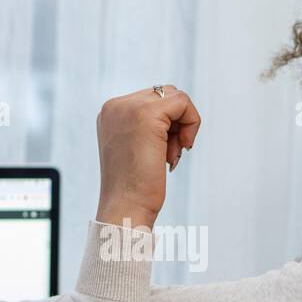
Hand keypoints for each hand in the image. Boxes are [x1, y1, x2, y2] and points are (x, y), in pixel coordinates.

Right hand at [95, 85, 200, 228]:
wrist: (126, 207)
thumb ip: (146, 126)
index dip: (166, 126)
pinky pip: (183, 103)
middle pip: (164, 95)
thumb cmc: (134, 188)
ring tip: (170, 154)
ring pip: (175, 96)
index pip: (151, 100)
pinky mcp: (146, 114)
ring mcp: (128, 107)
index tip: (160, 153)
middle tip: (169, 154)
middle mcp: (115, 106)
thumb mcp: (135, 148)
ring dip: (182, 126)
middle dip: (174, 124)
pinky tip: (182, 147)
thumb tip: (176, 112)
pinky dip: (192, 124)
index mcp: (110, 113)